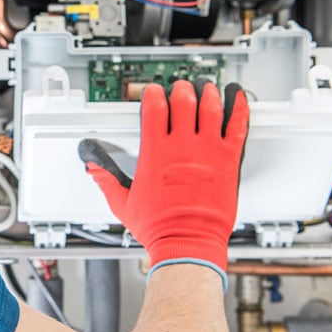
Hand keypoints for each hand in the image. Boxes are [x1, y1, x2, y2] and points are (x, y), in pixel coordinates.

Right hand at [78, 79, 248, 285]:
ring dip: (207, 93)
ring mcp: (207, 152)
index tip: (153, 92)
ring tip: (206, 87)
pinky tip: (238, 98)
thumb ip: (106, 180)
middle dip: (181, 89)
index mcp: (155, 153)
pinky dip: (238, 108)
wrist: (187, 243)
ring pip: (210, 108)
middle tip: (181, 88)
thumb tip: (93, 167)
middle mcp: (181, 147)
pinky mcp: (228, 161)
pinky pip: (237, 127)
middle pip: (183, 101)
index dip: (152, 94)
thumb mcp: (122, 202)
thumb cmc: (159, 227)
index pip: (154, 108)